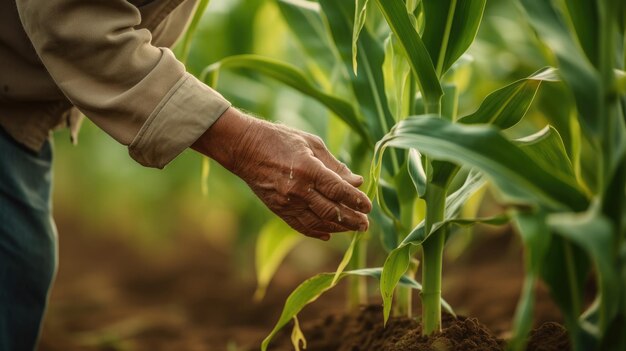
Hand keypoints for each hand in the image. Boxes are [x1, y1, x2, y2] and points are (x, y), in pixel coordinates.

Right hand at [192, 107, 371, 239]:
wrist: (244, 147)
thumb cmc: (281, 139)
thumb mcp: (312, 144)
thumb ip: (335, 165)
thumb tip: (357, 182)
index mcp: (308, 169)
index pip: (339, 191)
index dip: (356, 201)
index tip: (369, 206)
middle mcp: (298, 189)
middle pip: (331, 211)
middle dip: (352, 219)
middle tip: (365, 224)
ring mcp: (286, 202)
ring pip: (318, 222)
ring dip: (338, 228)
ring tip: (352, 229)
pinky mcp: (277, 209)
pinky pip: (300, 225)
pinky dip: (316, 231)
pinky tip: (328, 234)